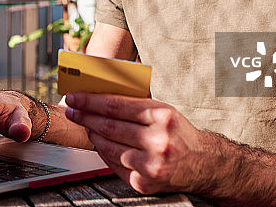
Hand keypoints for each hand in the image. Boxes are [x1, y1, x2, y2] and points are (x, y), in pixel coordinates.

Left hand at [64, 92, 208, 194]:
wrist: (203, 164)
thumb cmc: (180, 133)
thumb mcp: (165, 110)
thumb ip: (136, 103)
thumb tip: (103, 93)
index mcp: (163, 116)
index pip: (117, 106)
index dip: (91, 101)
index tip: (76, 97)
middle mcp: (158, 141)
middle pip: (110, 126)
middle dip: (86, 116)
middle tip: (73, 110)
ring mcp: (150, 165)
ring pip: (109, 146)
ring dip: (92, 134)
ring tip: (85, 125)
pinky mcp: (144, 182)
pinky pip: (114, 164)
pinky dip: (103, 152)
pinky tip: (99, 142)